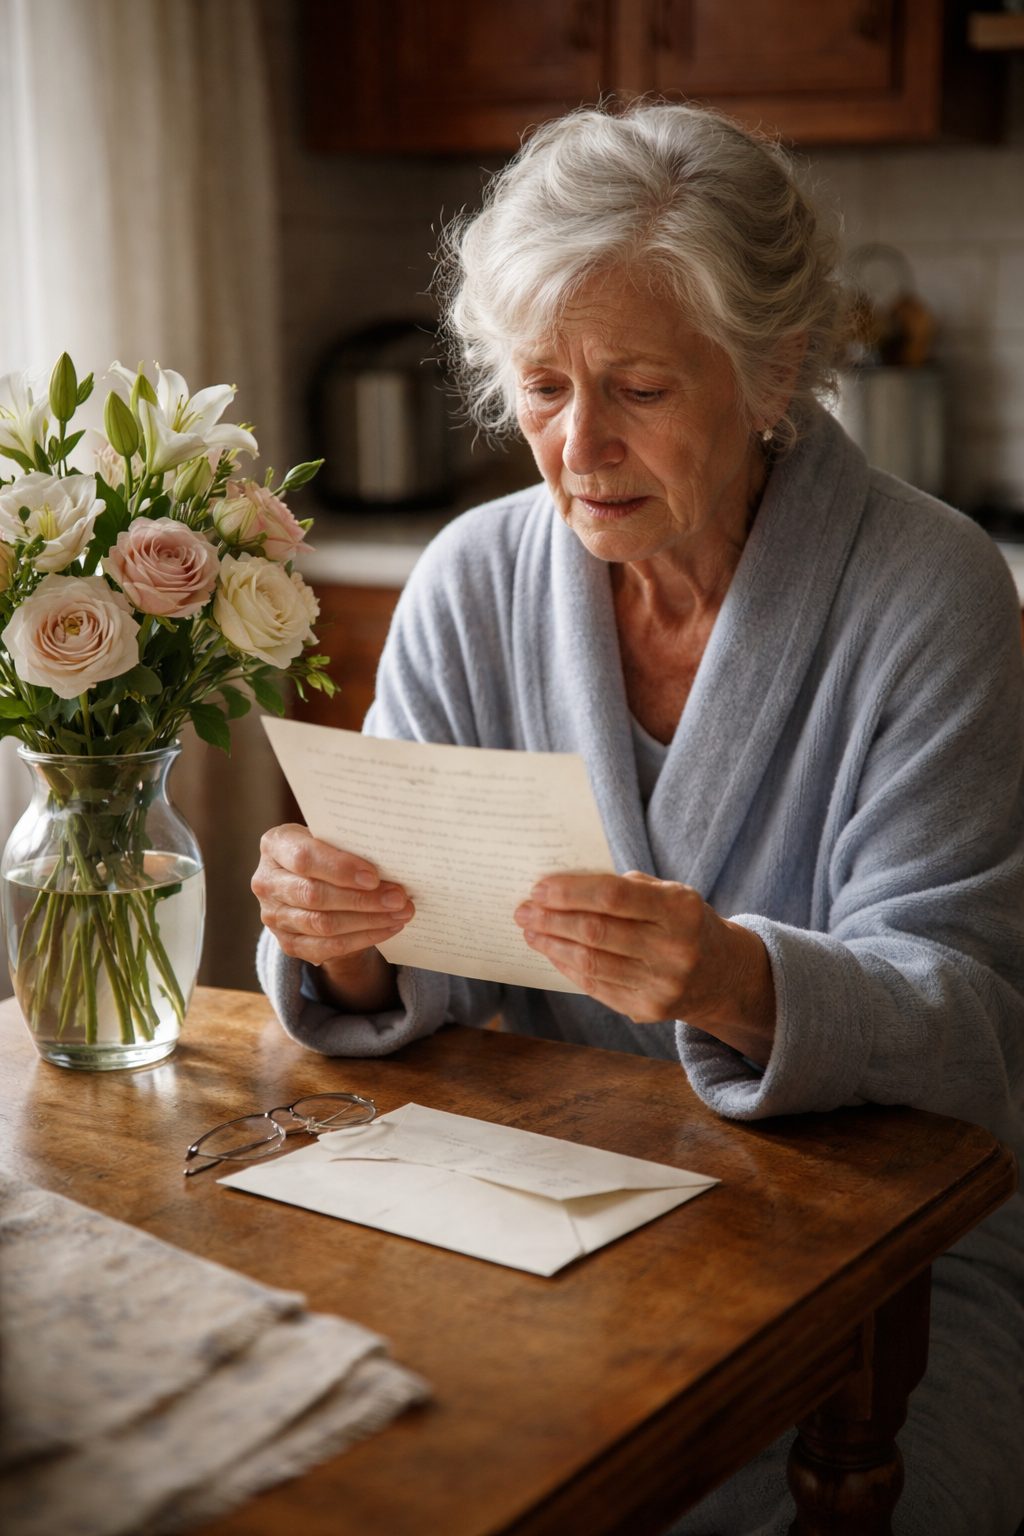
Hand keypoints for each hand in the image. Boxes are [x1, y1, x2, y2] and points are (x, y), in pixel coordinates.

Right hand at [252, 824, 413, 1008]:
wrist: (311, 881)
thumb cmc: (326, 852)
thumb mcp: (331, 839)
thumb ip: (349, 846)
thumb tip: (392, 863)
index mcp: (276, 845)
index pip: (304, 858)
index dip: (340, 868)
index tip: (374, 876)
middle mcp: (267, 882)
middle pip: (315, 895)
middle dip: (362, 899)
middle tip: (399, 898)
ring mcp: (274, 916)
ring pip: (323, 925)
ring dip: (368, 921)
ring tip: (400, 913)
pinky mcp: (287, 943)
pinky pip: (327, 947)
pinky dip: (362, 939)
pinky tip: (388, 928)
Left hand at [514, 870, 774, 1060]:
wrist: (723, 974)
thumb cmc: (683, 922)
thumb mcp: (669, 894)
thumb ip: (623, 888)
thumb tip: (561, 888)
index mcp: (680, 910)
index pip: (614, 897)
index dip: (571, 892)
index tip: (539, 887)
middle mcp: (674, 949)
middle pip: (596, 933)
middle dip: (552, 919)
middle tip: (523, 910)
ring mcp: (662, 985)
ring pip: (591, 964)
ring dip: (552, 945)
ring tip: (530, 930)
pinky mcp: (648, 1009)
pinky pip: (596, 987)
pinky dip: (568, 967)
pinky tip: (552, 952)